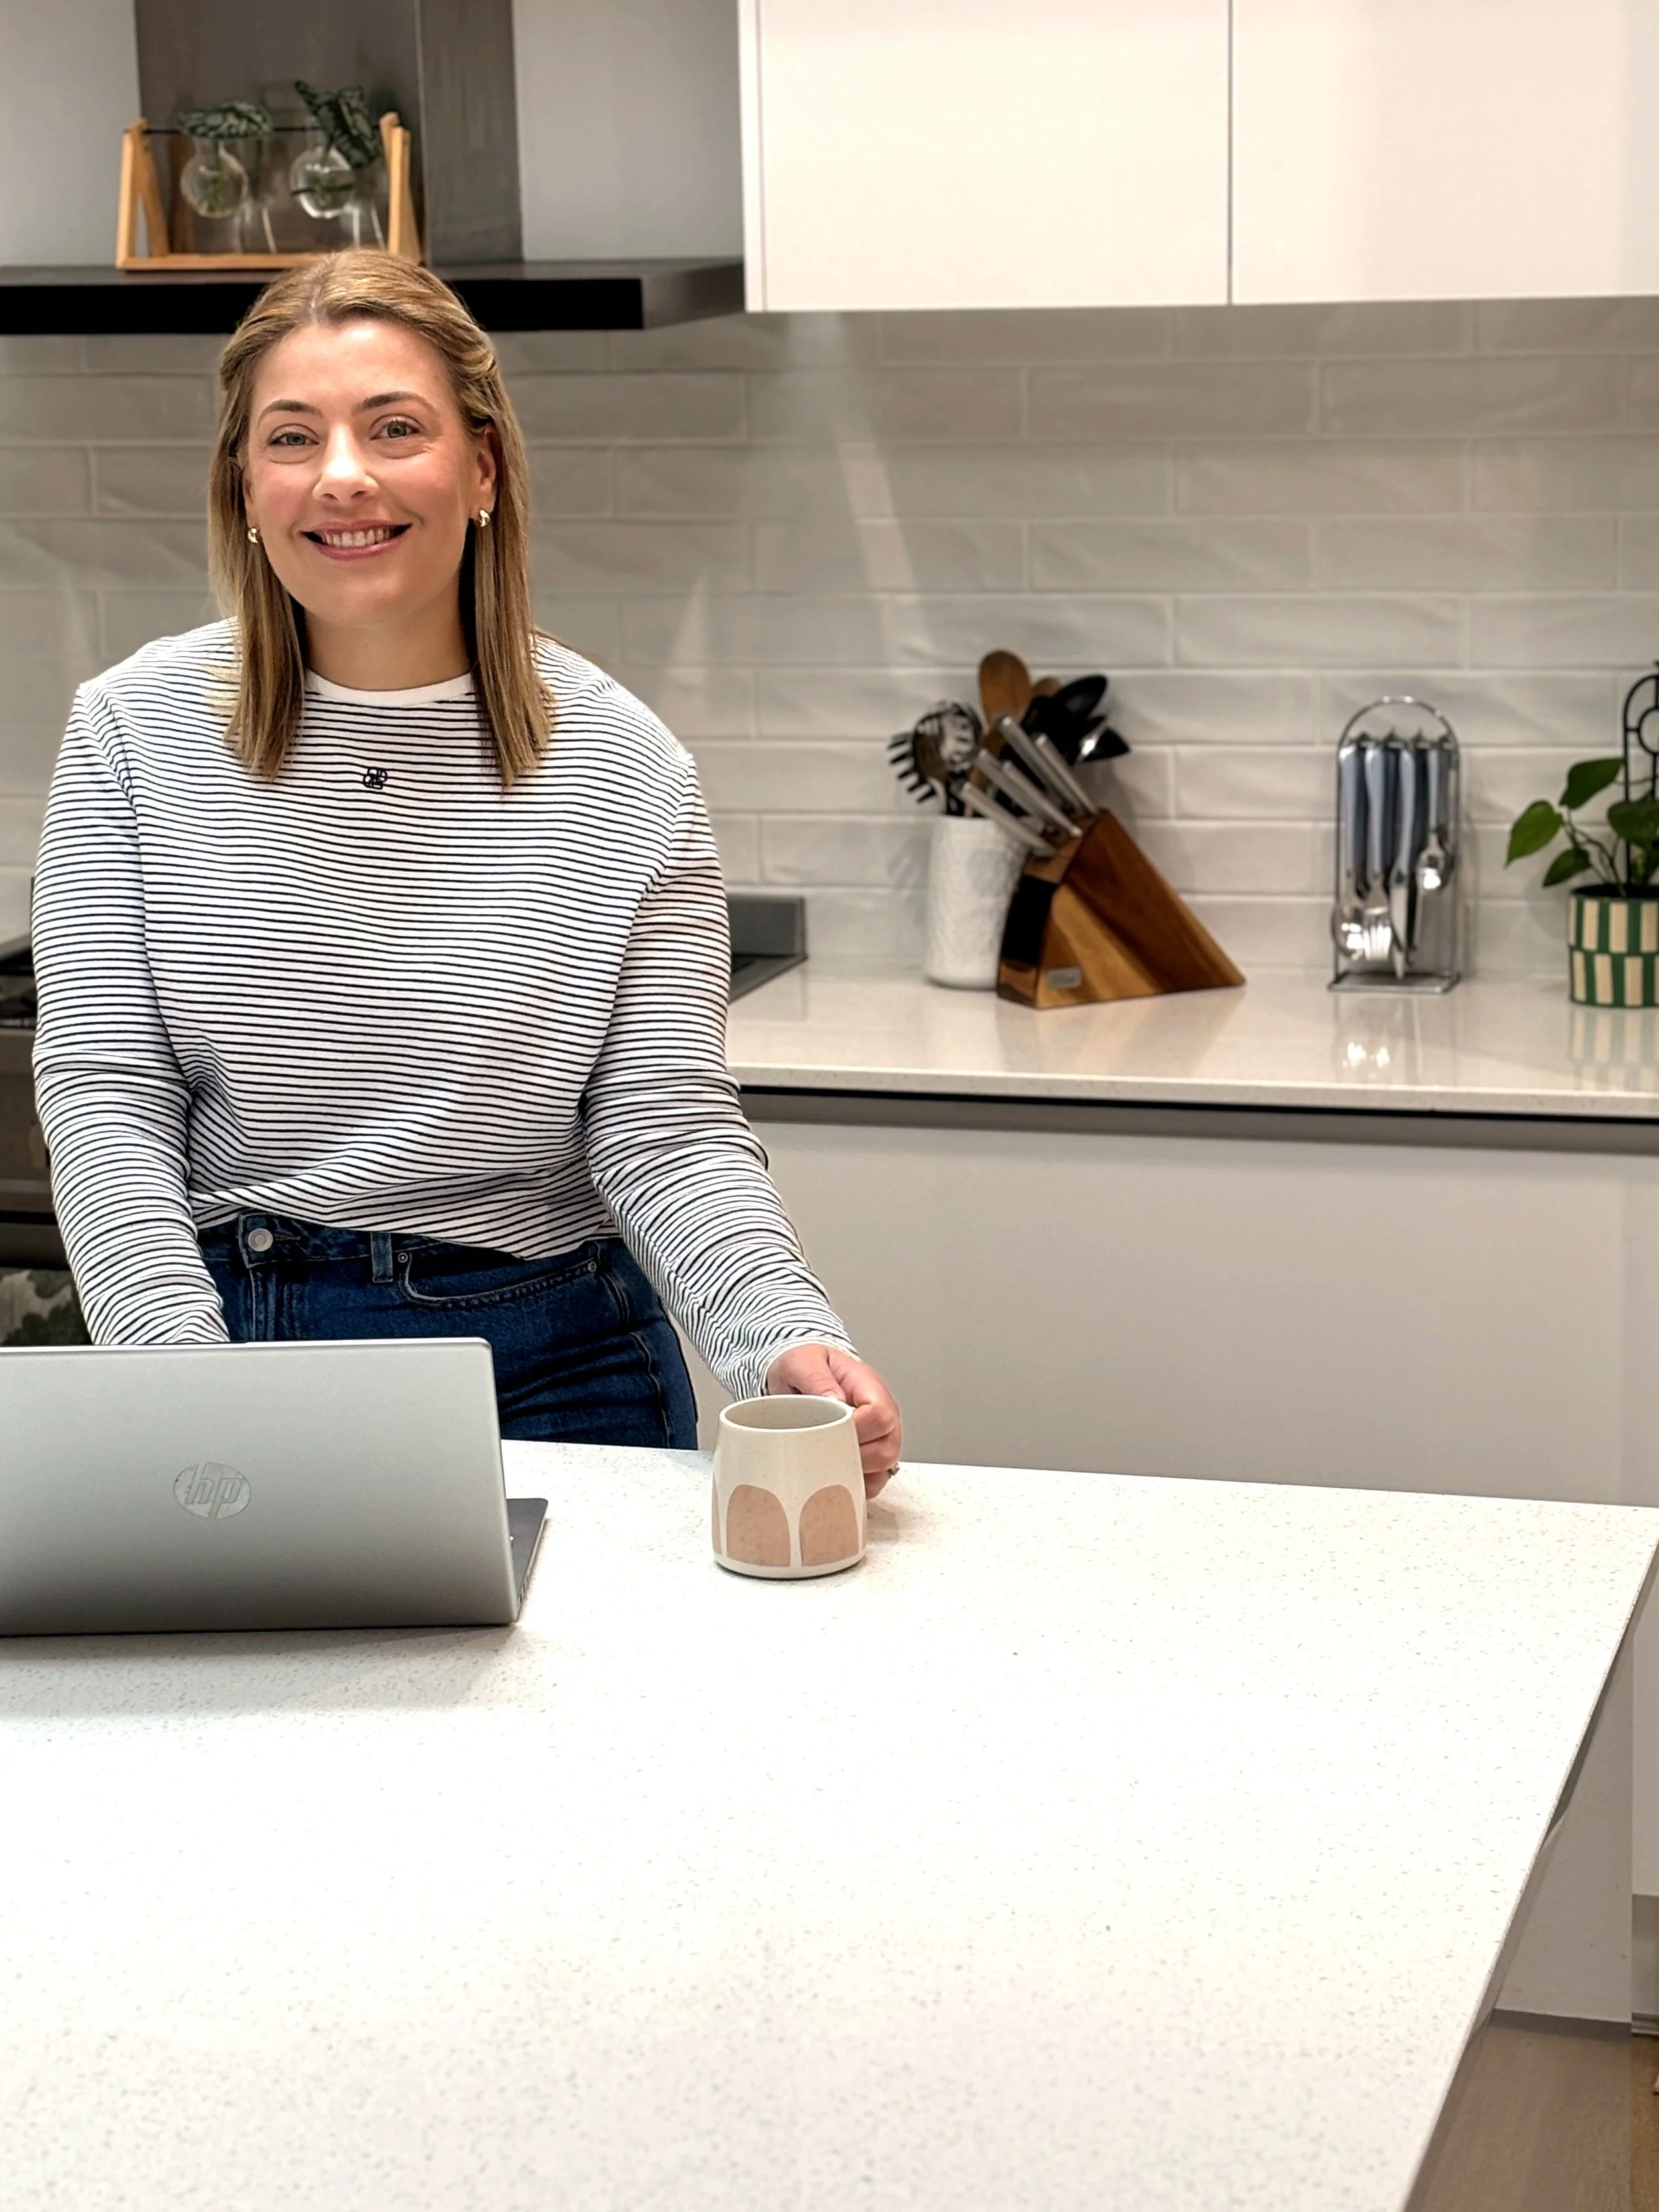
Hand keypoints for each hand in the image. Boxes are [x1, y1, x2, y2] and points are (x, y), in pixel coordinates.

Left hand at [764, 1343, 902, 1495]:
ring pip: (885, 1467)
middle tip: (826, 1454)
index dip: (858, 1430)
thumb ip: (818, 1380)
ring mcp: (880, 1435)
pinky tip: (836, 1476)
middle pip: (888, 1448)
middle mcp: (883, 1412)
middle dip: (857, 1458)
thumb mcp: (802, 1362)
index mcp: (869, 1386)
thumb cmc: (805, 1366)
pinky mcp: (870, 1453)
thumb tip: (835, 1401)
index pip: (880, 1414)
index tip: (830, 1433)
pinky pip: (875, 1479)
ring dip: (858, 1473)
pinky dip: (858, 1484)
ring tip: (829, 1466)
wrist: (801, 1373)